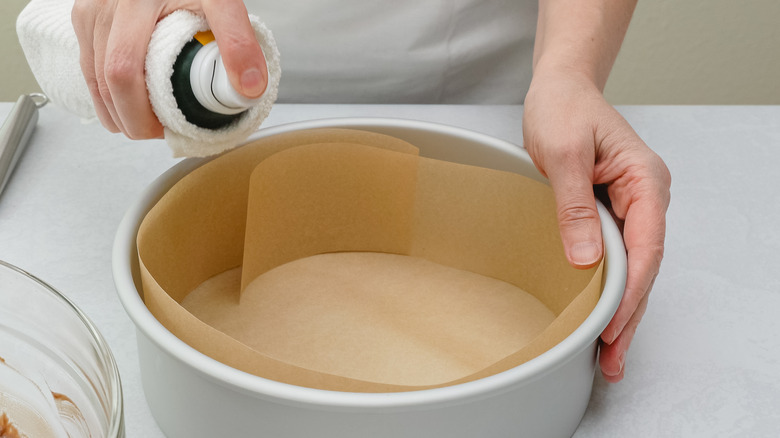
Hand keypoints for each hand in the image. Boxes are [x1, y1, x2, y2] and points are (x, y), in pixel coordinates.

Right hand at [71, 0, 267, 138]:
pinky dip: (105, 89)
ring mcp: (89, 11)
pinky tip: (127, 101)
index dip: (138, 112)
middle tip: (156, 133)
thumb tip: (248, 88)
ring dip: (114, 107)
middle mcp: (103, 7)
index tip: (162, 129)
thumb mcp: (221, 0)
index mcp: (134, 4)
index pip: (123, 71)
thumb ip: (238, 40)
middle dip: (127, 118)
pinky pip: (88, 62)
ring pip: (90, 75)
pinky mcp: (85, 15)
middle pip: (103, 79)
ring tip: (145, 122)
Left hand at [523, 72, 670, 381]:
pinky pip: (615, 255)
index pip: (646, 248)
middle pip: (644, 266)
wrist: (560, 89)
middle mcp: (645, 197)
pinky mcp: (610, 211)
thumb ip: (574, 207)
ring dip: (621, 308)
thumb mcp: (563, 153)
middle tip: (611, 358)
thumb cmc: (563, 109)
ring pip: (632, 267)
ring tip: (607, 354)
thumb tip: (587, 259)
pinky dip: (608, 287)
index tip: (613, 326)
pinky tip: (600, 314)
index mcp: (645, 181)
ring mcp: (630, 206)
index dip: (632, 292)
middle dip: (629, 314)